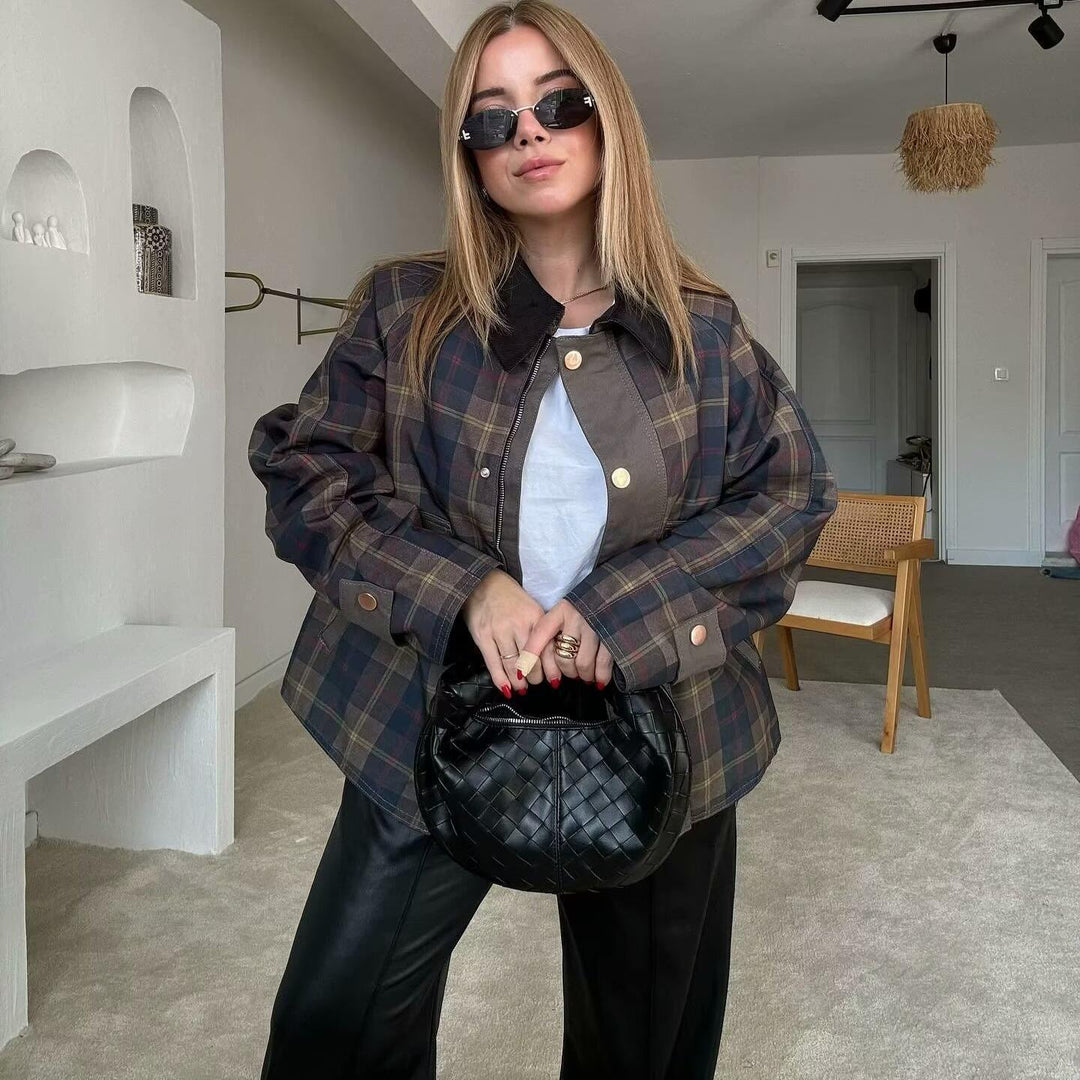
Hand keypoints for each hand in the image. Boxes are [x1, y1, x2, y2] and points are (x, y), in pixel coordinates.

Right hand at [460, 569, 545, 696]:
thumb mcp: (532, 608)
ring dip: (519, 682)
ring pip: (513, 666)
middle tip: (535, 682)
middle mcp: (519, 625)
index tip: (554, 679)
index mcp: (536, 618)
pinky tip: (506, 689)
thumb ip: (541, 630)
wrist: (483, 582)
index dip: (552, 669)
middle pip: (532, 662)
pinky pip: (493, 664)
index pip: (549, 650)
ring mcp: (499, 632)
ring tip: (522, 688)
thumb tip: (551, 659)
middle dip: (535, 678)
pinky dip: (500, 680)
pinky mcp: (483, 637)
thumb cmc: (510, 598)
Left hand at [517, 598, 613, 688]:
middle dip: (565, 671)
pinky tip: (598, 680)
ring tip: (584, 675)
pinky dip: (600, 676)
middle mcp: (576, 618)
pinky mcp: (612, 637)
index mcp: (561, 611)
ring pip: (582, 664)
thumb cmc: (584, 610)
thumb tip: (528, 663)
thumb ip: (547, 633)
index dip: (529, 656)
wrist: (615, 595)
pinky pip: (602, 664)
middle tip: (570, 671)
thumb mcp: (564, 613)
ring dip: (582, 675)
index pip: (540, 635)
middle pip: (562, 658)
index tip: (521, 673)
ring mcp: (595, 628)